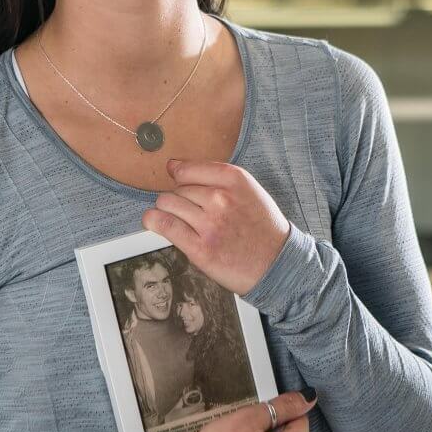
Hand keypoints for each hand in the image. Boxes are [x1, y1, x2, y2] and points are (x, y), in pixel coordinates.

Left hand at [141, 158, 290, 295]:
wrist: (277, 264)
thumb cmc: (263, 228)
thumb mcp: (249, 191)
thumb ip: (217, 178)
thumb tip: (176, 167)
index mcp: (234, 180)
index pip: (188, 169)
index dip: (178, 174)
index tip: (176, 178)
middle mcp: (221, 199)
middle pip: (177, 188)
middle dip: (177, 197)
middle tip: (188, 209)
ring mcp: (210, 224)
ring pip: (167, 203)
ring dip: (165, 209)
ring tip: (174, 216)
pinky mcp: (200, 249)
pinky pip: (165, 225)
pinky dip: (153, 221)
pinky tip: (153, 221)